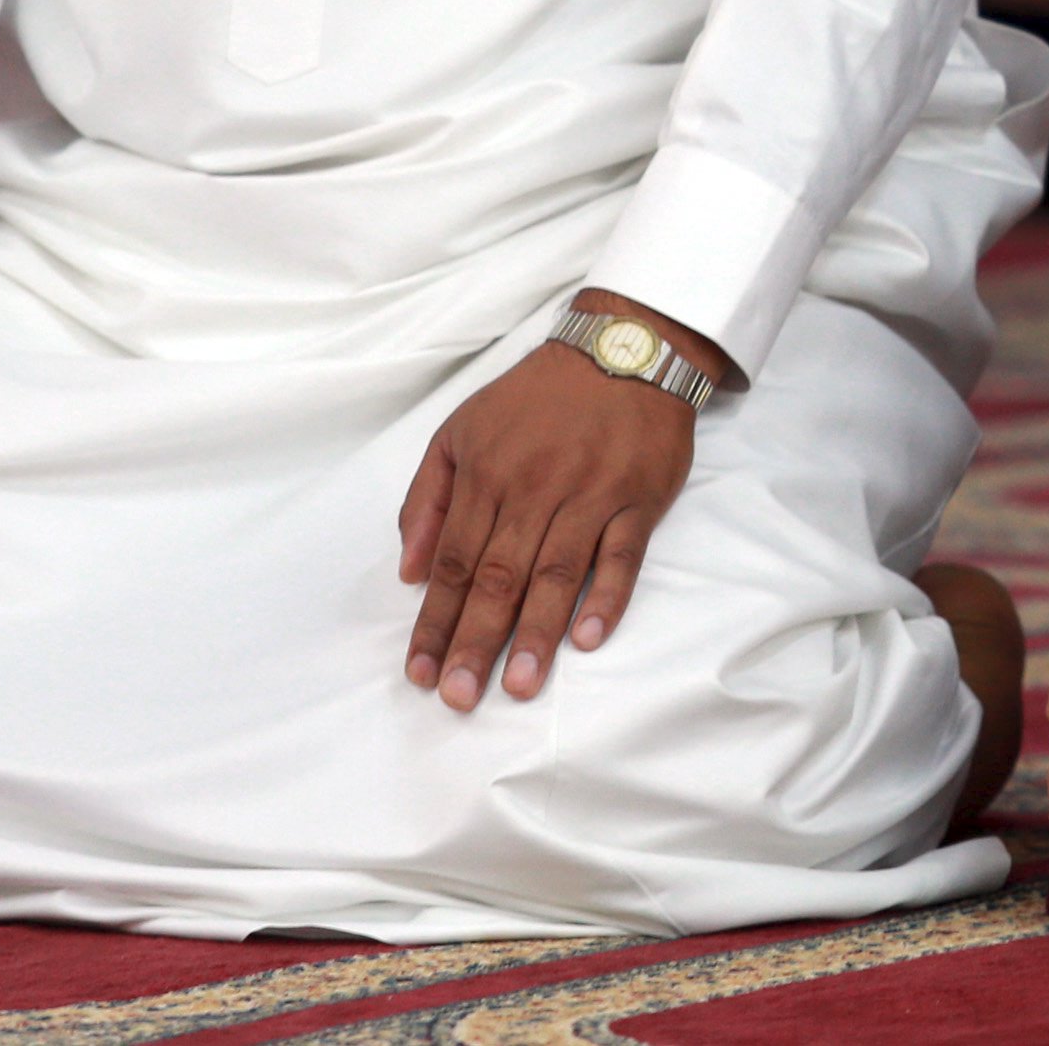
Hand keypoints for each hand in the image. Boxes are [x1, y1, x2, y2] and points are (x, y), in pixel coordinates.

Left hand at [397, 295, 707, 709]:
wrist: (624, 349)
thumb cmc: (537, 398)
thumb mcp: (461, 430)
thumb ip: (428, 498)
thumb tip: (409, 570)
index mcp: (486, 475)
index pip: (452, 561)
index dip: (434, 621)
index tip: (419, 672)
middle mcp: (534, 489)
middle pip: (498, 576)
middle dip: (475, 641)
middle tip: (460, 698)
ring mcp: (590, 495)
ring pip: (557, 572)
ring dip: (535, 632)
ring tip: (520, 685)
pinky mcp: (639, 498)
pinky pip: (622, 554)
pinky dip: (606, 595)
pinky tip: (587, 637)